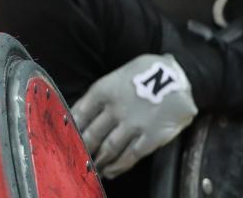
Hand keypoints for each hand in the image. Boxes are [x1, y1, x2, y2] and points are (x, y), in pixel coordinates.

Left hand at [71, 53, 197, 179]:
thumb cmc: (145, 72)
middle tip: (77, 157)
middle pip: (92, 134)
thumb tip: (83, 113)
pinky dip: (119, 166)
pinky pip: (131, 155)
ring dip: (99, 160)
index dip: (71, 129)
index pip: (80, 114)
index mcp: (103, 91)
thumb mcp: (116, 76)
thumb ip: (101, 94)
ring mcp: (133, 124)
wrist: (178, 76)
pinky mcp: (151, 137)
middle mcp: (115, 109)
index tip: (65, 138)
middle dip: (83, 148)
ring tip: (93, 168)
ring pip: (109, 148)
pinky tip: (111, 171)